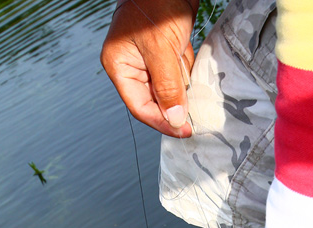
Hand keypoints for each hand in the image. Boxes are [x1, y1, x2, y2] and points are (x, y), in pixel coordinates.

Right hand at [100, 0, 197, 136]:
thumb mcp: (161, 48)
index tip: (184, 131)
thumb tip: (174, 119)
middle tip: (193, 106)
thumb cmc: (157, 3)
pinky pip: (177, 75)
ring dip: (181, 82)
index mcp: (119, 66)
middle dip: (175, 100)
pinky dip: (185, 69)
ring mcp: (147, 61)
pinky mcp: (163, 55)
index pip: (140, 106)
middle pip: (154, 101)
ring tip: (182, 59)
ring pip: (168, 89)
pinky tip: (184, 50)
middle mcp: (131, 66)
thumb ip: (167, 86)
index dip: (162, 122)